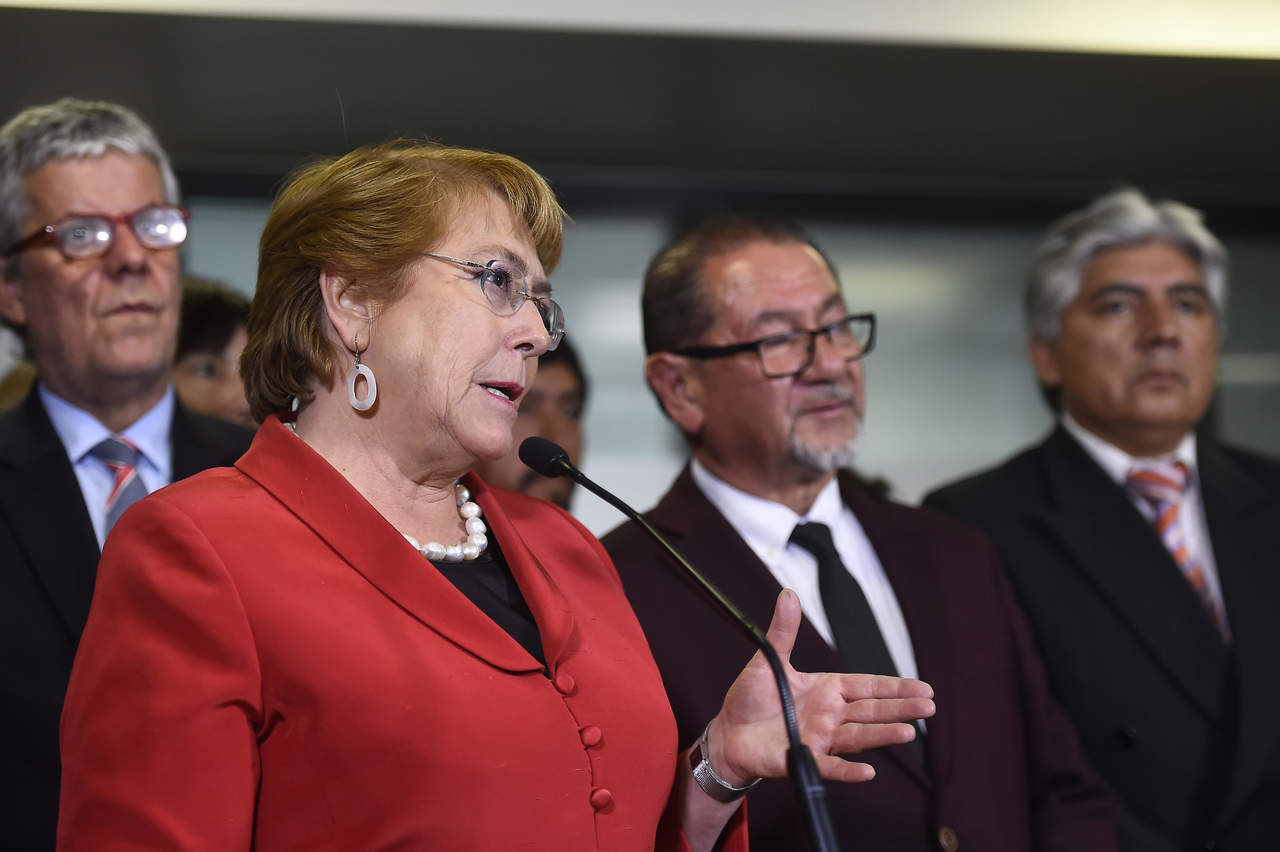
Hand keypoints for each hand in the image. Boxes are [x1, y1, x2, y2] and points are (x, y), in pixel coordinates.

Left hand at [708, 589, 934, 786]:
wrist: (728, 732)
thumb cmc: (751, 698)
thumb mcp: (768, 659)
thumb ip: (783, 631)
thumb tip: (788, 594)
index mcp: (827, 689)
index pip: (868, 687)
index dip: (895, 687)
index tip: (923, 688)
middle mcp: (830, 714)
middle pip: (871, 711)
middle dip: (900, 708)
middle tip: (929, 707)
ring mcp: (820, 737)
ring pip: (858, 736)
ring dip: (883, 735)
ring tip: (908, 732)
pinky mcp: (803, 758)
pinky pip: (830, 766)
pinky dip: (848, 770)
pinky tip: (868, 771)